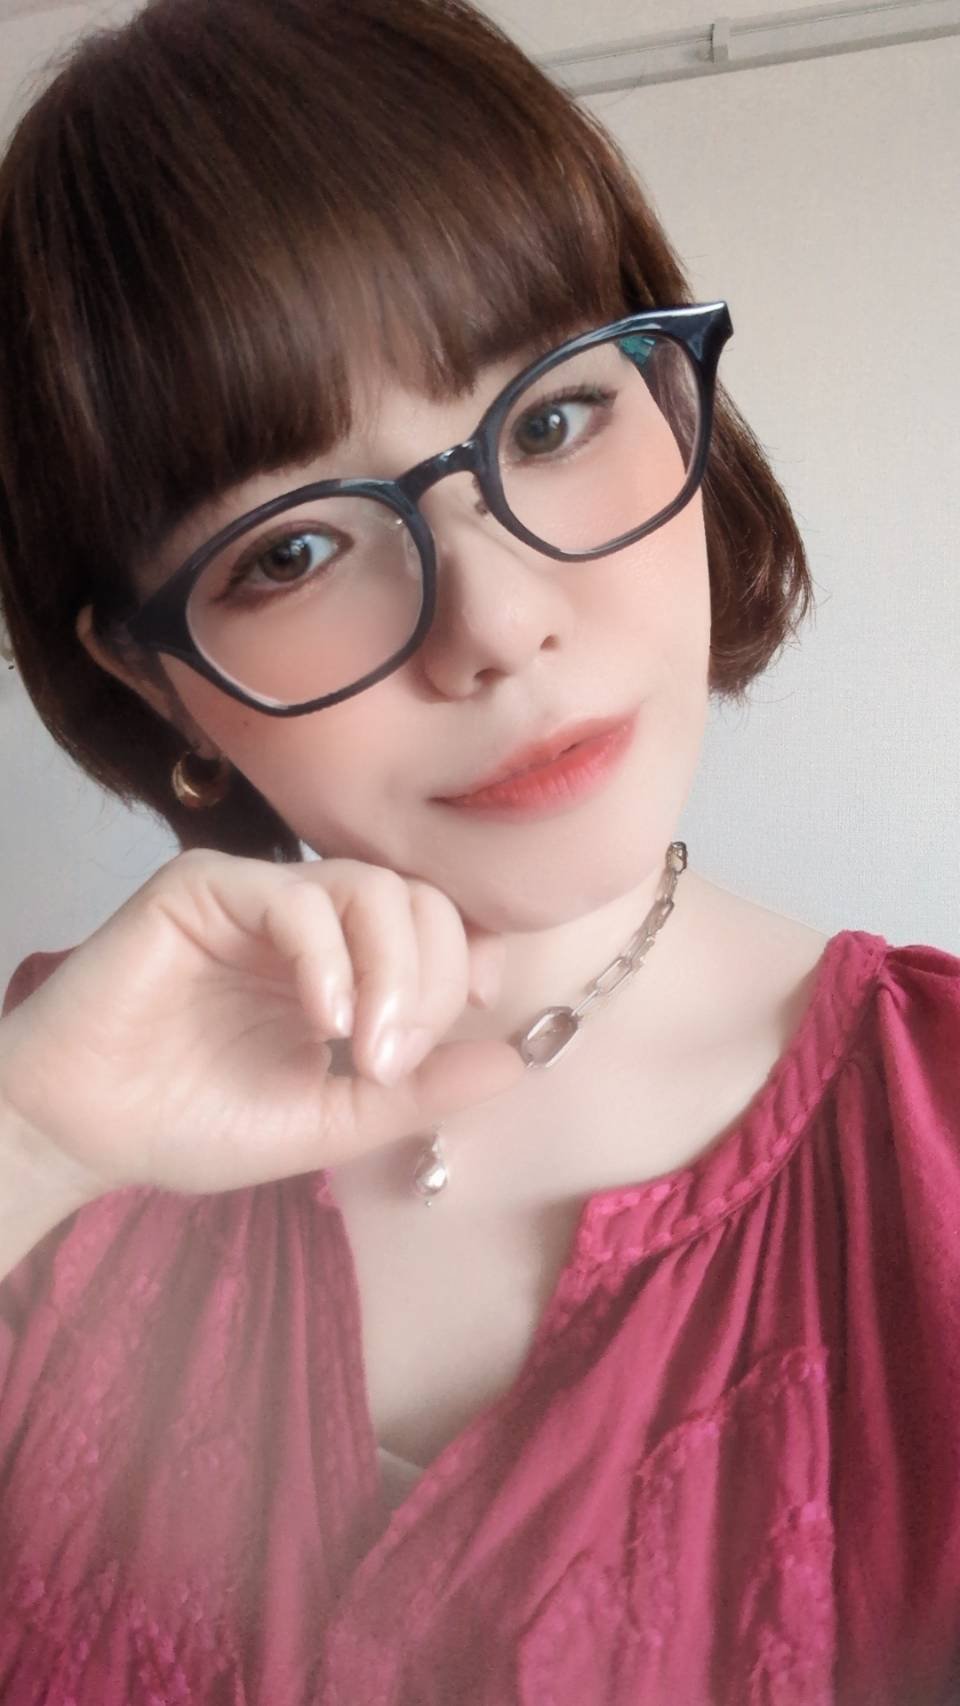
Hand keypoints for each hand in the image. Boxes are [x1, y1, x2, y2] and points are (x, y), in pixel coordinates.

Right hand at [0, 850, 524, 1199]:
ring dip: (392, 970)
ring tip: (365, 1050)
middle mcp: (309, 919)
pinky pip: (295, 895)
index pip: (437, 923)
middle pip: (416, 898)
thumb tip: (516, 1064)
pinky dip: (328, 957)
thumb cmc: (196, 1123)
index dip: (467, 960)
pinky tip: (323, 1021)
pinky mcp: (203, 886)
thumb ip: (417, 1091)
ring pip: (368, 886)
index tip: (468, 1018)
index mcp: (344, 963)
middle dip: (431, 979)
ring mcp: (258, 896)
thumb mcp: (331, 1121)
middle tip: (395, 1061)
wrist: (87, 1133)